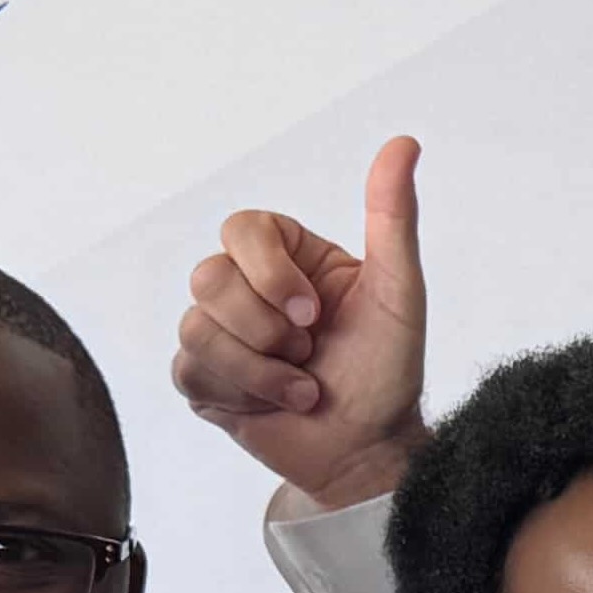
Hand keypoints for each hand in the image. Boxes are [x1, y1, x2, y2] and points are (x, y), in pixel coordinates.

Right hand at [171, 136, 428, 508]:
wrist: (368, 451)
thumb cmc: (387, 370)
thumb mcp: (399, 291)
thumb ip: (393, 217)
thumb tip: (404, 142)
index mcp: (288, 257)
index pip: (241, 228)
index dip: (268, 272)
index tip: (315, 313)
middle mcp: (247, 288)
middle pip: (208, 276)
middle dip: (266, 328)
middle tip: (310, 353)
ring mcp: (220, 333)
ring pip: (196, 326)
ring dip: (261, 369)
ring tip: (303, 387)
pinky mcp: (203, 378)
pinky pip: (188, 368)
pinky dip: (243, 393)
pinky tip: (277, 405)